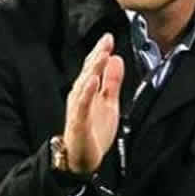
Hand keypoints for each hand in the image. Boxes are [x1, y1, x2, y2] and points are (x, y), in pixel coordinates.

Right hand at [63, 33, 124, 173]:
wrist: (81, 158)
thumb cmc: (93, 130)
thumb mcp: (109, 102)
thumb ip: (112, 81)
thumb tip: (116, 58)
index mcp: (88, 90)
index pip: (94, 67)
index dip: (101, 51)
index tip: (109, 37)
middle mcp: (80, 95)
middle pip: (88, 71)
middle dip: (98, 54)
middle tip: (106, 39)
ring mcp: (78, 107)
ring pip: (84, 83)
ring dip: (93, 68)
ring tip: (102, 54)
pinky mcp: (78, 121)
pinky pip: (82, 104)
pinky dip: (87, 91)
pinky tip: (93, 81)